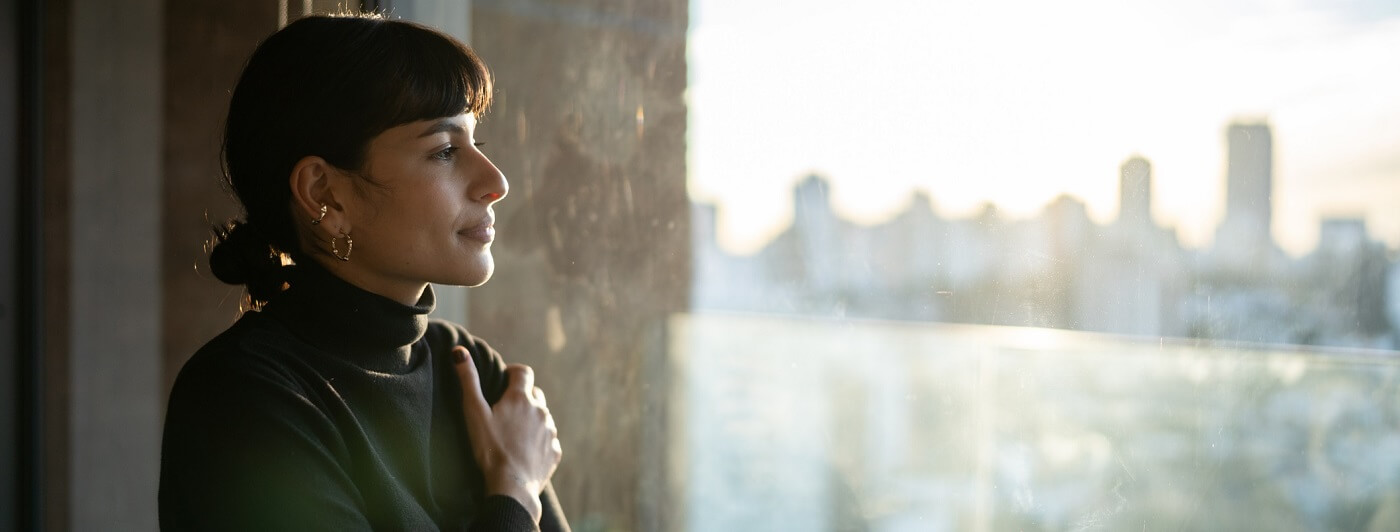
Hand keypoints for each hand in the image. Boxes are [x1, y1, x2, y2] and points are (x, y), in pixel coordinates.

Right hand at [453, 346, 561, 522]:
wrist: (511, 487)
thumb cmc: (489, 449)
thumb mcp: (474, 413)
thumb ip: (468, 381)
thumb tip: (459, 351)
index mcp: (521, 398)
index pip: (524, 372)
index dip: (514, 373)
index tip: (504, 380)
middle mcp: (540, 411)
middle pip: (535, 394)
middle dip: (522, 397)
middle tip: (505, 411)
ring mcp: (550, 431)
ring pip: (542, 417)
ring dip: (531, 419)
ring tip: (513, 434)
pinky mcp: (555, 451)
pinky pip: (549, 440)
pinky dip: (539, 441)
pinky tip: (524, 452)